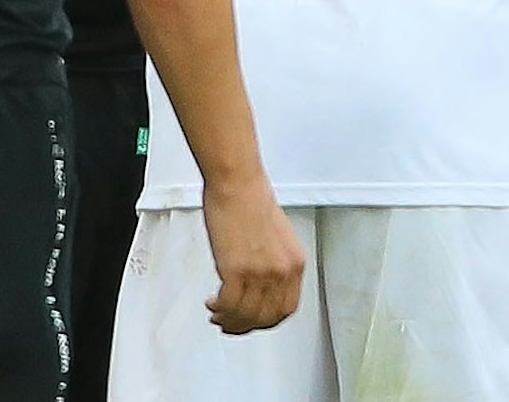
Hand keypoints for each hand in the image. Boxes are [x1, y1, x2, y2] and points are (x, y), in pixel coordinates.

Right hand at [200, 175, 305, 333]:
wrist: (237, 184)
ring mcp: (261, 273)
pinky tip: (212, 302)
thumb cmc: (252, 202)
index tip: (254, 321)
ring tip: (217, 312)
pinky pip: (228, 305)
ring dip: (228, 319)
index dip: (267, 320)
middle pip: (266, 317)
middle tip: (230, 322)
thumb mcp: (278, 239)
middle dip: (245, 325)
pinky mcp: (237, 271)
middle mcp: (282, 270)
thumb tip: (261, 288)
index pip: (287, 308)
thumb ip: (274, 265)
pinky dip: (218, 309)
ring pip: (245, 316)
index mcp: (296, 262)